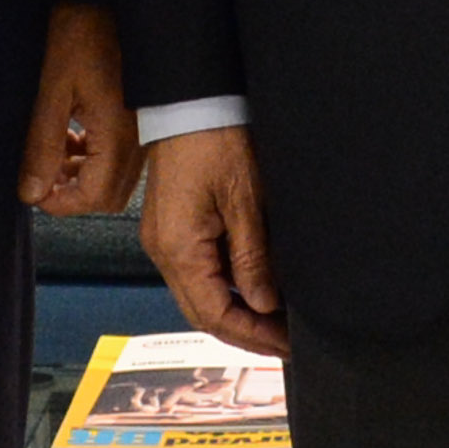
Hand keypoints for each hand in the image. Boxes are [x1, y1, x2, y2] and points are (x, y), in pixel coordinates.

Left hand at [17, 2, 141, 215]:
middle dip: (73, 194)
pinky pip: (122, 157)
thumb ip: (42, 146)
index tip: (33, 191)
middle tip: (43, 175)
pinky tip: (75, 134)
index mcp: (117, 133)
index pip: (93, 197)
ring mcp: (144, 129)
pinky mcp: (142, 117)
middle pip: (109, 196)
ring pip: (116, 179)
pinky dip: (96, 158)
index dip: (60, 203)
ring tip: (55, 152)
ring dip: (83, 176)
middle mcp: (138, 138)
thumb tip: (32, 192)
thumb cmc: (80, 33)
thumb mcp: (51, 91)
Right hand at [140, 126, 286, 357]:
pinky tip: (252, 290)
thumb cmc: (215, 140)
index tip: (285, 345)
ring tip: (274, 322)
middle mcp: (164, 252)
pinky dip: (225, 289)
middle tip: (284, 343)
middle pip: (202, 313)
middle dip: (244, 333)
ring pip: (199, 296)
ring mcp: (165, 240)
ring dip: (235, 313)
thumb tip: (264, 303)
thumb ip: (252, 257)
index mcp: (179, 249)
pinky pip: (197, 272)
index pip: (214, 314)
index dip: (251, 336)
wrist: (190, 102)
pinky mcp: (171, 228)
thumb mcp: (245, 200)